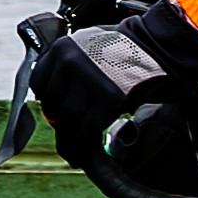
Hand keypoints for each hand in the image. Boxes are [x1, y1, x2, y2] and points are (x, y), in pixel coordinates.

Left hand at [20, 13, 197, 197]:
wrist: (158, 46)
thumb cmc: (127, 46)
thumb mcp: (89, 43)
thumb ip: (70, 64)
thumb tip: (58, 96)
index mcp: (63, 48)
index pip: (39, 82)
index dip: (47, 100)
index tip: (54, 110)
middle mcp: (71, 63)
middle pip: (52, 104)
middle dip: (59, 121)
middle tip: (67, 131)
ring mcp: (89, 82)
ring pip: (67, 120)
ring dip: (69, 139)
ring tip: (72, 150)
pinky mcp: (107, 100)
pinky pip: (86, 130)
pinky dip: (83, 146)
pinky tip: (83, 155)